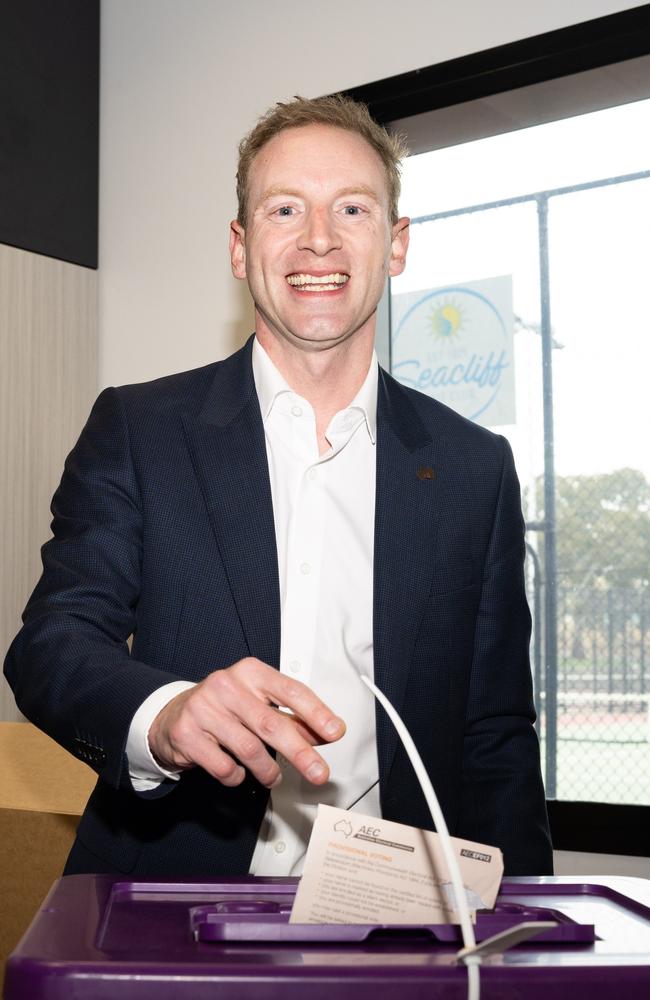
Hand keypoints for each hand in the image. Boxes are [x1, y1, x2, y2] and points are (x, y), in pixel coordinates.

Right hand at [148, 657, 344, 788]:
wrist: (172, 715)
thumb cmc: (224, 708)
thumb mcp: (259, 704)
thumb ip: (292, 718)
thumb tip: (326, 733)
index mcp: (250, 672)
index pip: (290, 690)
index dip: (316, 712)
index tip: (334, 731)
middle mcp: (226, 685)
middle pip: (272, 724)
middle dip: (301, 753)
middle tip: (318, 772)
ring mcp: (204, 708)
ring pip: (249, 749)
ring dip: (268, 770)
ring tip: (273, 776)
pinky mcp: (186, 733)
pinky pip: (223, 766)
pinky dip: (237, 776)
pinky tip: (238, 771)